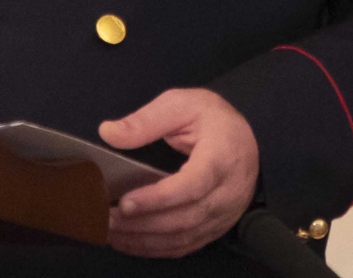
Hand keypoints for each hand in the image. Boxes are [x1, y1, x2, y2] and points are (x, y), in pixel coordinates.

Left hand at [99, 87, 259, 257]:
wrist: (246, 137)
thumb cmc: (212, 118)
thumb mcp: (181, 104)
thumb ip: (146, 120)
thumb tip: (108, 132)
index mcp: (221, 157)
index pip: (191, 186)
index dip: (157, 199)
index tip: (126, 203)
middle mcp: (227, 192)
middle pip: (184, 218)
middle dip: (142, 223)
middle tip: (107, 220)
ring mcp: (225, 214)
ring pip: (183, 237)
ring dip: (144, 240)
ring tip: (111, 233)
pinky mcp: (217, 226)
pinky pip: (187, 244)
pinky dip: (156, 248)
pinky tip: (130, 242)